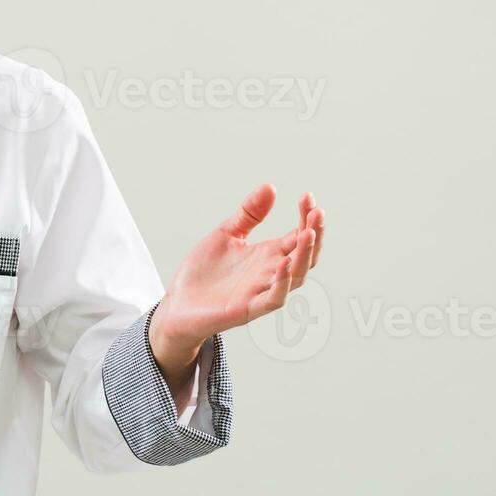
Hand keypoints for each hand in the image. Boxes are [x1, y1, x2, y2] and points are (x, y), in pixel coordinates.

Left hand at [150, 184, 324, 365]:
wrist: (178, 304)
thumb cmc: (204, 272)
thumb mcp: (226, 234)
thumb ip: (249, 214)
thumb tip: (270, 186)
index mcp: (268, 255)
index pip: (298, 236)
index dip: (306, 217)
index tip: (307, 196)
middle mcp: (270, 273)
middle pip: (305, 255)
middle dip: (314, 234)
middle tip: (317, 212)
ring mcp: (261, 291)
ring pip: (295, 276)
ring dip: (304, 255)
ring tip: (308, 232)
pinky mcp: (248, 308)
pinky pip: (273, 298)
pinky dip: (282, 282)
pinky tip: (283, 263)